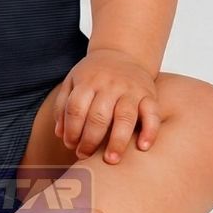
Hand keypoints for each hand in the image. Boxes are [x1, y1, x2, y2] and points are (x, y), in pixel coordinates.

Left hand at [54, 49, 160, 163]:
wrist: (122, 52)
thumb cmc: (94, 73)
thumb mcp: (73, 81)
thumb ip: (63, 105)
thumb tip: (60, 135)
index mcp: (87, 81)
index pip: (76, 108)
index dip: (71, 130)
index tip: (71, 145)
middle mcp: (109, 85)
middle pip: (98, 116)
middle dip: (90, 140)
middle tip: (85, 156)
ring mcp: (130, 90)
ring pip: (125, 117)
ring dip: (117, 141)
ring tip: (111, 160)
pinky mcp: (149, 94)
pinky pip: (152, 114)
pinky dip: (150, 131)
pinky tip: (143, 147)